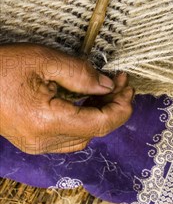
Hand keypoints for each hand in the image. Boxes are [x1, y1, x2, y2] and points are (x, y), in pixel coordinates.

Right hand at [0, 43, 133, 153]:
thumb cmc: (1, 67)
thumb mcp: (44, 60)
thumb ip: (81, 74)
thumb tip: (108, 85)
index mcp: (47, 121)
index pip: (102, 124)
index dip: (122, 106)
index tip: (128, 85)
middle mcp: (44, 140)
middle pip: (96, 130)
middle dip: (114, 105)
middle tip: (120, 81)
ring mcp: (37, 144)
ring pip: (85, 135)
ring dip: (101, 113)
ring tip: (106, 88)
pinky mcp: (33, 140)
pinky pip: (69, 136)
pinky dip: (84, 119)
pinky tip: (87, 99)